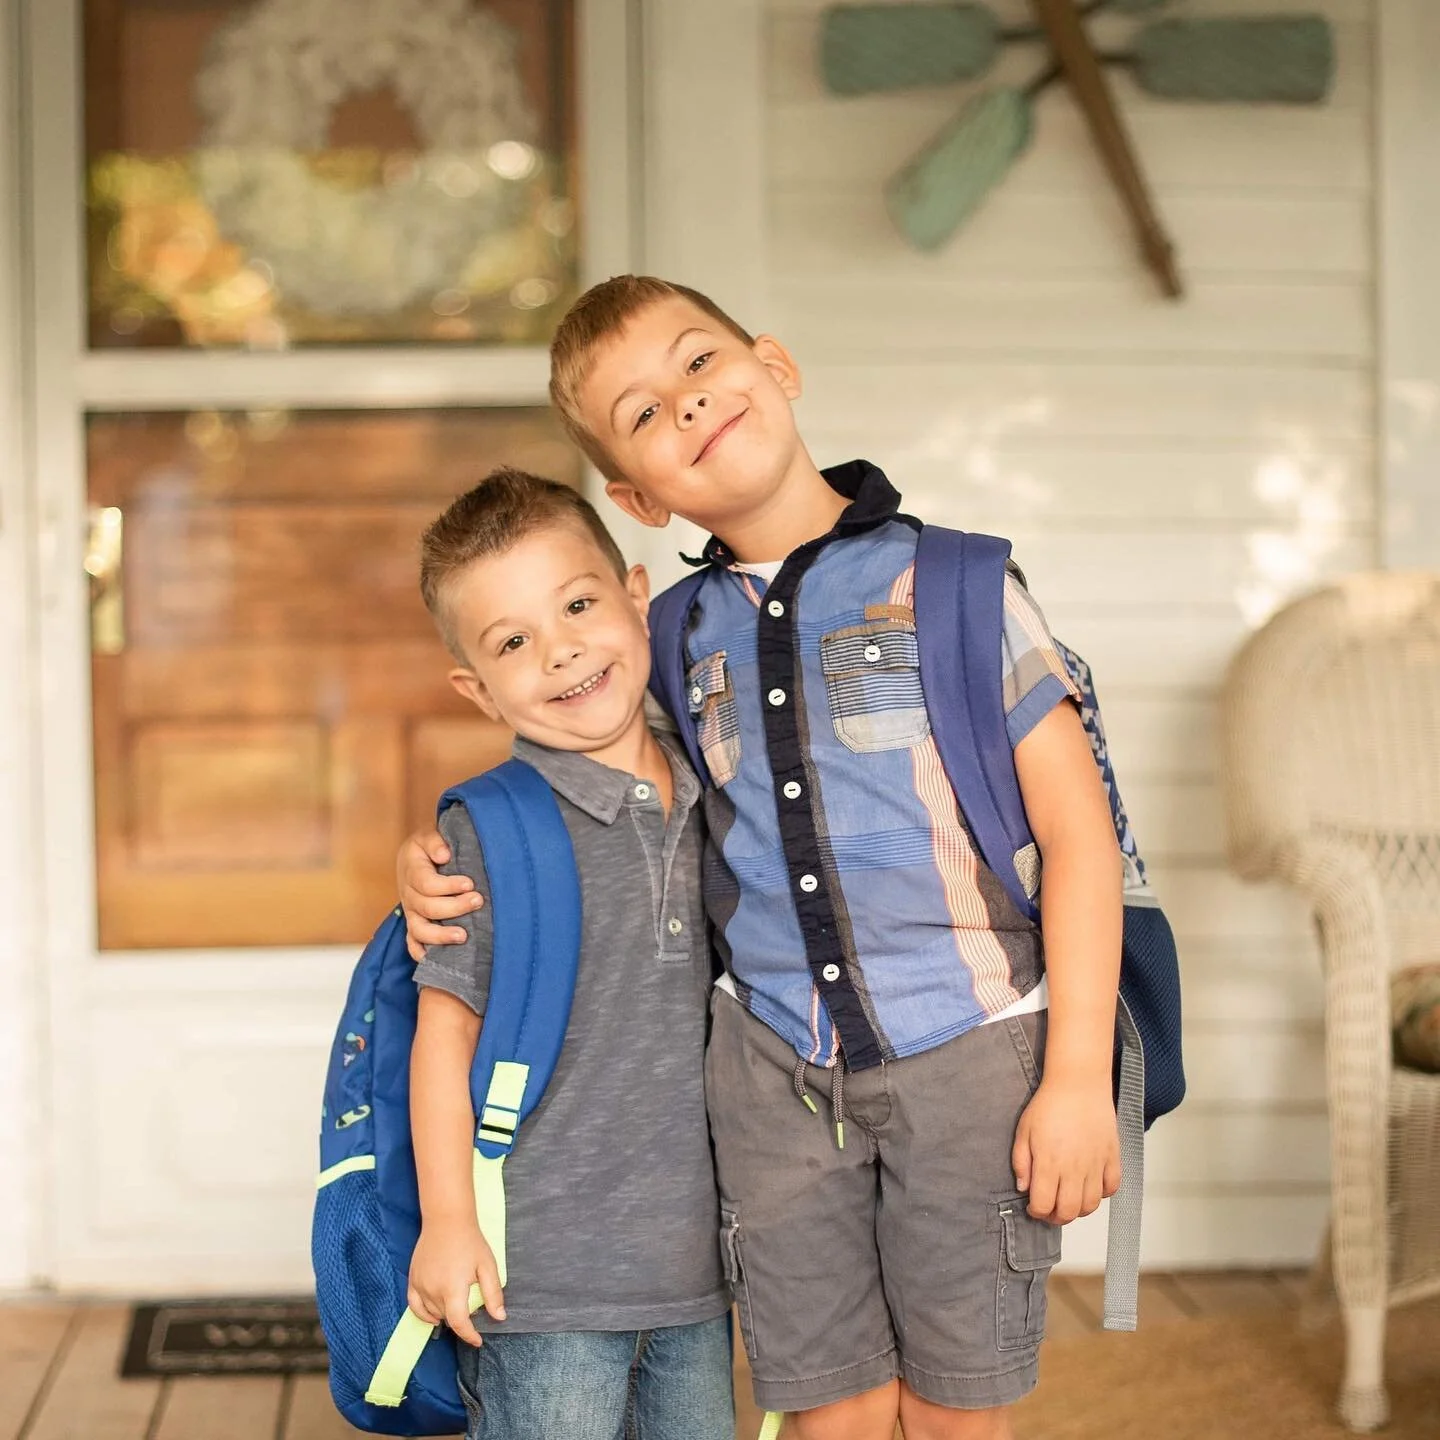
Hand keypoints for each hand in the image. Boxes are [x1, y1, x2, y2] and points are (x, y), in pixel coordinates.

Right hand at [398, 828, 483, 961]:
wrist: (415, 858)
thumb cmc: (428, 847)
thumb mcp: (428, 835)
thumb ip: (435, 842)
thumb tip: (444, 855)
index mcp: (412, 871)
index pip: (427, 884)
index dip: (448, 886)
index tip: (469, 883)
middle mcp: (409, 895)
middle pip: (427, 908)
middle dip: (454, 907)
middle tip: (478, 901)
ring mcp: (411, 913)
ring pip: (419, 930)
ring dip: (440, 936)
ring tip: (463, 937)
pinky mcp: (414, 925)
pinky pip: (412, 944)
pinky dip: (422, 953)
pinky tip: (436, 959)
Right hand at [407, 1219, 505, 1346]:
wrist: (446, 1219)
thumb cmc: (470, 1241)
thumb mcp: (487, 1265)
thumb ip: (493, 1294)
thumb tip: (499, 1317)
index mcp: (452, 1289)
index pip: (459, 1323)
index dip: (469, 1336)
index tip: (478, 1341)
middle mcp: (433, 1291)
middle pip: (447, 1318)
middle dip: (461, 1319)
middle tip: (473, 1306)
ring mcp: (420, 1285)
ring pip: (432, 1313)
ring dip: (445, 1315)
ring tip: (458, 1303)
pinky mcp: (412, 1280)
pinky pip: (415, 1306)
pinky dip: (424, 1314)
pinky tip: (435, 1315)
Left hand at [1012, 1076, 1120, 1223]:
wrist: (1078, 1083)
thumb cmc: (1049, 1104)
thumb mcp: (1024, 1131)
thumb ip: (1022, 1163)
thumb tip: (1023, 1188)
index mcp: (1050, 1163)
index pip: (1044, 1205)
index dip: (1037, 1212)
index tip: (1033, 1206)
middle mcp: (1075, 1169)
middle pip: (1069, 1212)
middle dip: (1056, 1217)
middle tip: (1050, 1208)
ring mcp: (1096, 1164)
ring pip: (1091, 1205)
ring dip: (1078, 1209)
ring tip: (1068, 1198)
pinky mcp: (1112, 1157)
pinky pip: (1112, 1187)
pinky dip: (1102, 1194)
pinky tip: (1090, 1185)